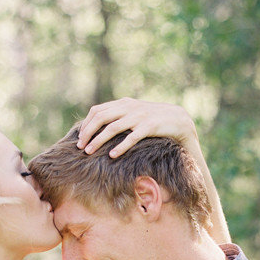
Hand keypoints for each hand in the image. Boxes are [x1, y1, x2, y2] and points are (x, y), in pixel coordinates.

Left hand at [77, 97, 198, 156]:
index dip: (86, 125)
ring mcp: (139, 116)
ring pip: (113, 127)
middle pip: (101, 117)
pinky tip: (112, 156)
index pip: (97, 111)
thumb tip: (100, 127)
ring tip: (90, 152)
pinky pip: (131, 137)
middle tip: (81, 147)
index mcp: (124, 103)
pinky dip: (120, 146)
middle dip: (88, 133)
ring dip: (98, 140)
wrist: (179, 120)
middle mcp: (129, 107)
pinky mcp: (150, 126)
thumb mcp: (135, 114)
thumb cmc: (154, 120)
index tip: (79, 139)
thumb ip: (120, 116)